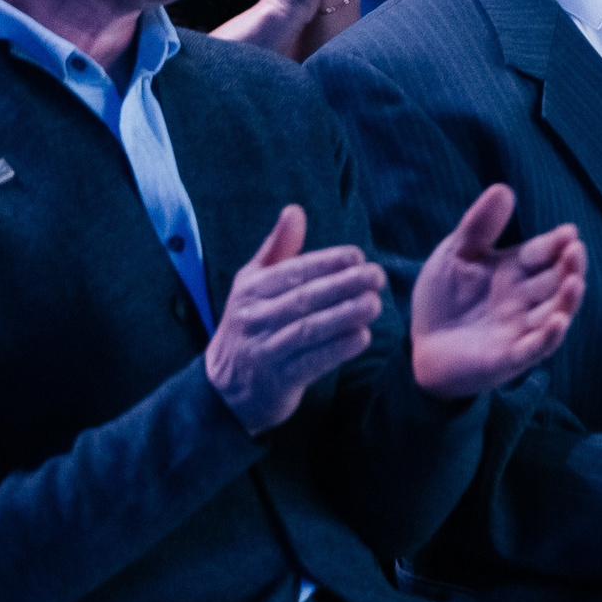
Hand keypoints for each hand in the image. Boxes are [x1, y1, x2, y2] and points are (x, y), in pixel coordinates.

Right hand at [204, 204, 387, 434]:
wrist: (224, 390)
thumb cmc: (249, 324)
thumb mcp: (252, 285)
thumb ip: (277, 249)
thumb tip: (295, 210)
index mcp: (250, 290)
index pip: (293, 271)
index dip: (327, 262)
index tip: (358, 256)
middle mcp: (253, 319)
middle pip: (304, 298)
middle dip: (344, 284)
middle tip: (377, 276)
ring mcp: (263, 352)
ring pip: (309, 329)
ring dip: (346, 315)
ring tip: (374, 304)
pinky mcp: (276, 382)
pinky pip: (311, 362)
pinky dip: (338, 349)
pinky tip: (362, 337)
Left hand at [408, 183, 587, 398]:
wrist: (419, 345)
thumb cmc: (443, 298)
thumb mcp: (456, 254)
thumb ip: (479, 226)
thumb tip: (504, 188)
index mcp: (516, 270)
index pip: (544, 253)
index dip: (558, 243)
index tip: (568, 232)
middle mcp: (525, 298)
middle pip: (556, 280)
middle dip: (570, 266)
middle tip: (575, 251)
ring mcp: (519, 328)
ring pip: (554, 312)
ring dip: (567, 300)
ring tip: (574, 282)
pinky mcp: (508, 357)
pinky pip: (535, 348)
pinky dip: (549, 337)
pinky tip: (558, 322)